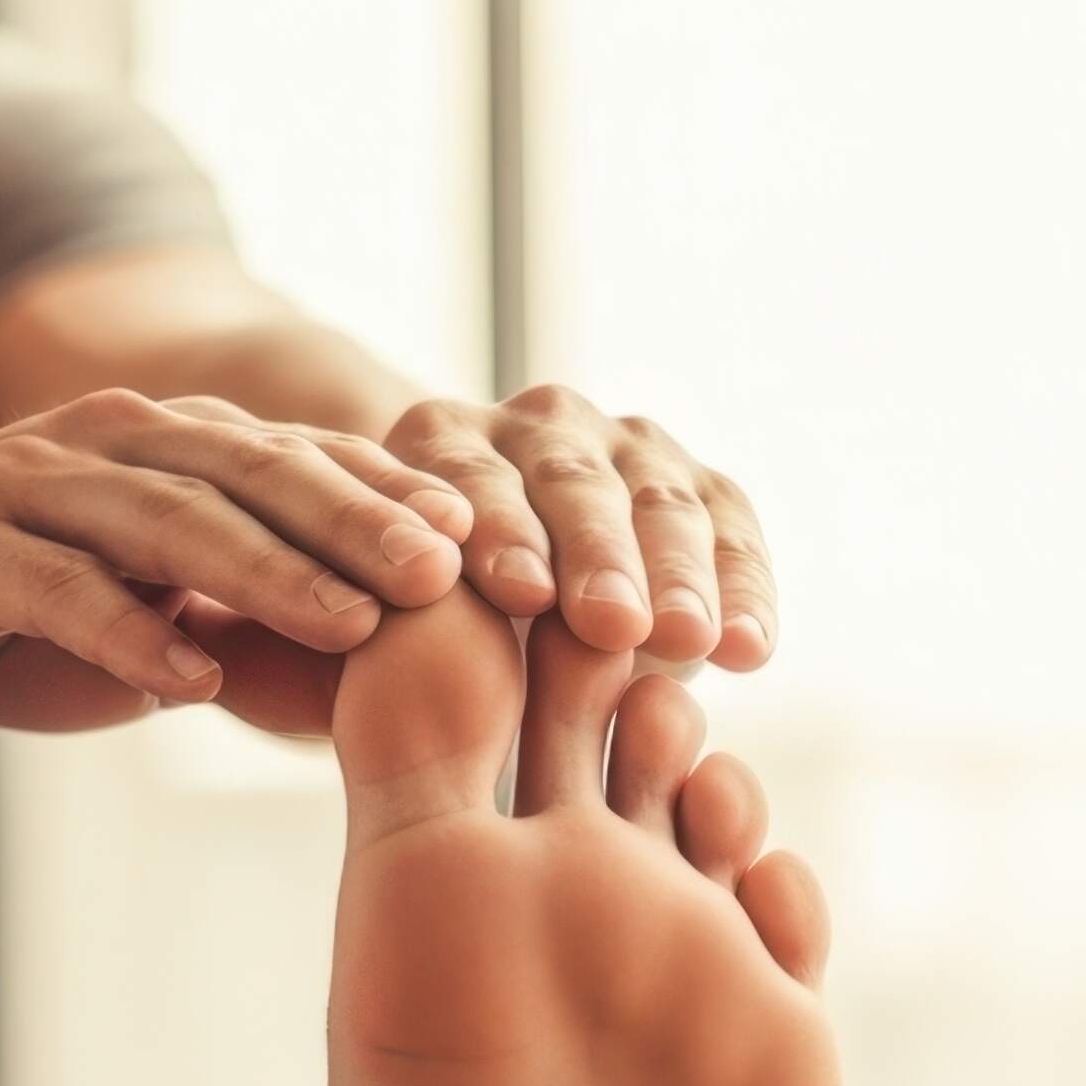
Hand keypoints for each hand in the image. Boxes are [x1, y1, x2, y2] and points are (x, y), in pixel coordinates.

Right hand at [0, 387, 471, 731]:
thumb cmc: (8, 608)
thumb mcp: (147, 616)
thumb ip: (249, 628)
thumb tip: (390, 685)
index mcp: (177, 450)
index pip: (314, 467)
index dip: (410, 505)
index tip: (506, 558)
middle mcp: (114, 444)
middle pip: (261, 474)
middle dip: (366, 520)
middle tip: (459, 573)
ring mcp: (31, 486)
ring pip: (171, 518)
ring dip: (269, 569)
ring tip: (354, 621)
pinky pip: (55, 586)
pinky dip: (124, 628)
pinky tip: (186, 677)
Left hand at [383, 386, 776, 669]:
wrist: (515, 640)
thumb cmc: (424, 642)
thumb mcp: (382, 630)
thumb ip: (365, 633)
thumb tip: (336, 661)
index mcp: (441, 439)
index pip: (470, 477)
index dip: (500, 532)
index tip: (520, 595)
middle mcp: (540, 424)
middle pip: (572, 483)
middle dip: (596, 554)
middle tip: (610, 623)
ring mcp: (628, 449)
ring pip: (659, 503)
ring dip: (677, 575)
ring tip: (686, 639)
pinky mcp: (703, 489)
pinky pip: (731, 532)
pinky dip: (743, 591)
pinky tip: (749, 650)